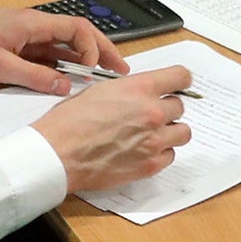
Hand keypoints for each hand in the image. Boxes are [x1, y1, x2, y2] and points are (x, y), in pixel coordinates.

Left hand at [0, 5, 127, 93]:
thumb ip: (34, 77)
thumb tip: (67, 87)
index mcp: (31, 23)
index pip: (77, 28)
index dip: (95, 48)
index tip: (99, 71)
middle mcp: (30, 26)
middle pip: (74, 36)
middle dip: (98, 53)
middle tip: (120, 72)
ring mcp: (21, 36)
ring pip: (59, 48)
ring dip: (79, 63)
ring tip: (98, 82)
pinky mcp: (11, 46)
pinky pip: (42, 56)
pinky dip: (57, 68)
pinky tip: (65, 84)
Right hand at [31, 67, 195, 191]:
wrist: (58, 154)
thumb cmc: (68, 123)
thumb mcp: (96, 91)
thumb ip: (127, 91)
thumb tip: (139, 94)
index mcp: (138, 89)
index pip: (180, 77)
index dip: (179, 80)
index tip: (177, 84)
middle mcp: (152, 112)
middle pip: (180, 106)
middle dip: (165, 109)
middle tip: (148, 115)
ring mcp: (155, 140)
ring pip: (183, 132)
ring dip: (169, 131)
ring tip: (149, 134)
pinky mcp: (151, 164)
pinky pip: (170, 155)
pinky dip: (160, 153)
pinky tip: (142, 151)